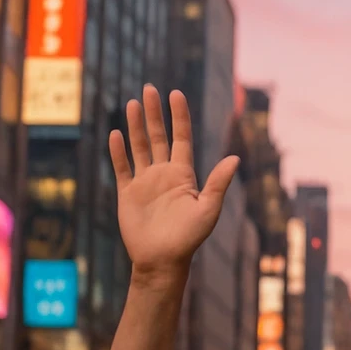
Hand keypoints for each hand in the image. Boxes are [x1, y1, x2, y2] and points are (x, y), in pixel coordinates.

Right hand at [109, 85, 239, 281]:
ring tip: (132, 103)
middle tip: (149, 89)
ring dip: (134, 126)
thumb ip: (218, 183)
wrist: (162, 261)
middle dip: (154, 114)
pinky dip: (117, 151)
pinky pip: (121, 167)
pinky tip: (115, 134)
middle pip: (158, 137)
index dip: (179, 116)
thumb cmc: (188, 239)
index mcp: (183, 175)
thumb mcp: (207, 210)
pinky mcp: (127, 193)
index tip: (176, 94)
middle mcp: (164, 175)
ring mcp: (145, 183)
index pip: (181, 138)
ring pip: (139, 147)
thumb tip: (235, 158)